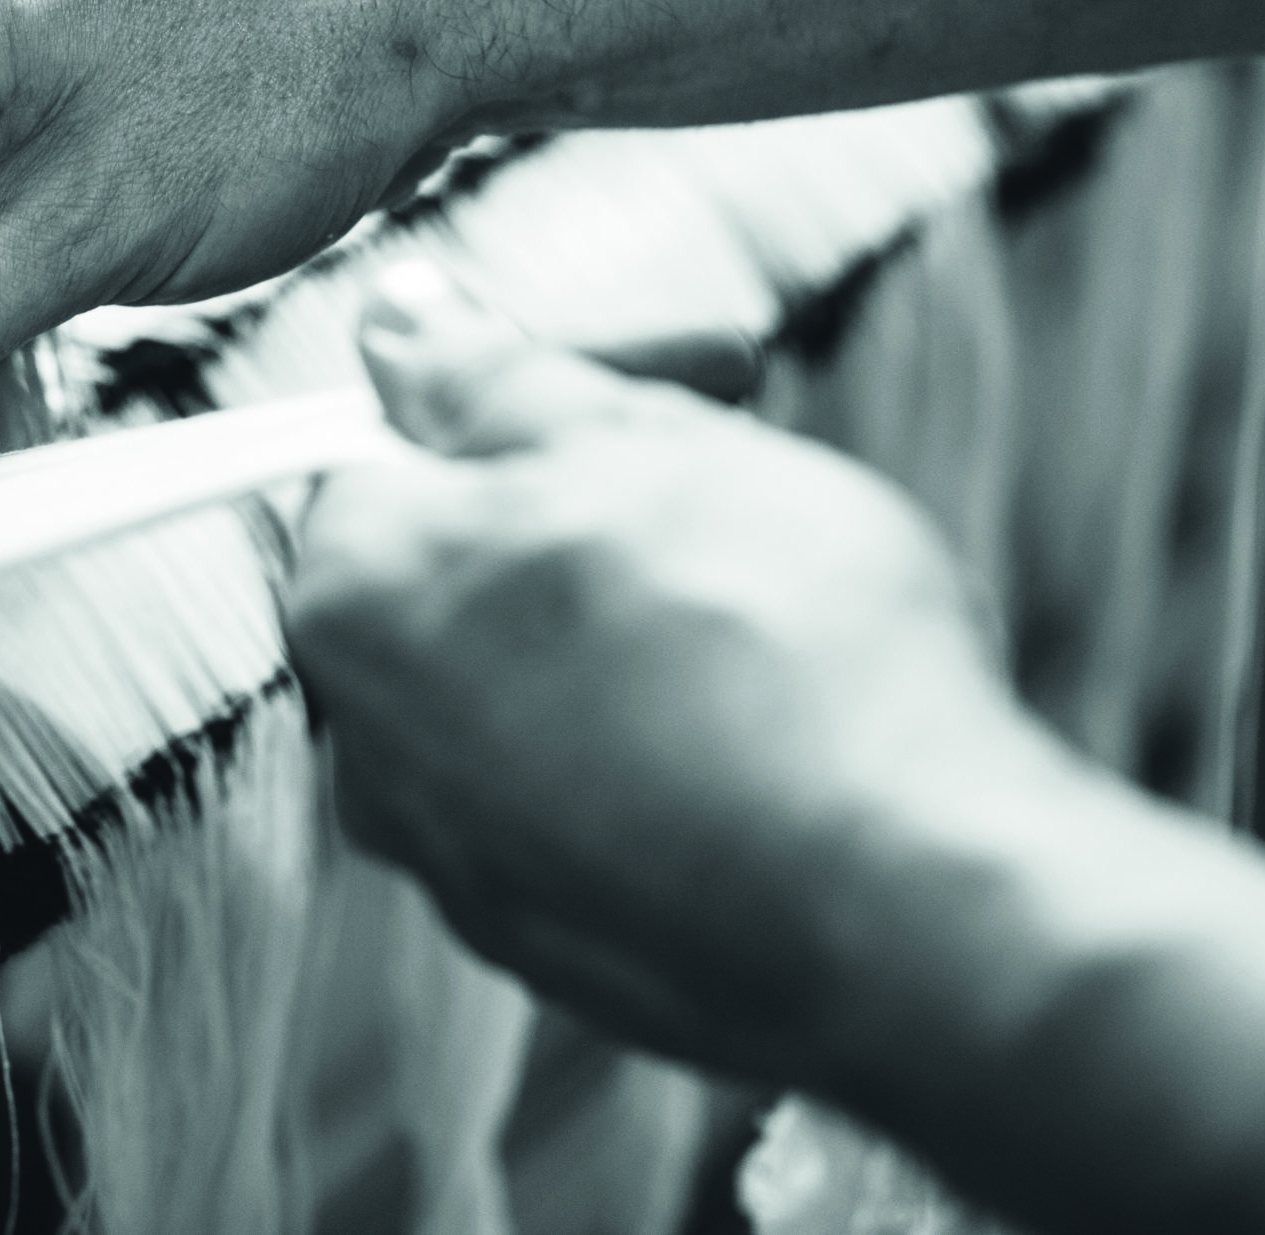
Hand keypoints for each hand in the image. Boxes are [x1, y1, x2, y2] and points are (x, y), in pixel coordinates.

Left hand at [286, 262, 1031, 1082]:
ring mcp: (459, 863)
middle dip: (601, 504)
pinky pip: (592, 799)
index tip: (691, 374)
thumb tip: (399, 319)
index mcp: (354, 598)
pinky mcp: (555, 945)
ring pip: (534, 684)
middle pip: (465, 571)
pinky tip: (780, 733)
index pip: (402, 446)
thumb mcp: (631, 445)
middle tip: (749, 470)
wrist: (910, 913)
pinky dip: (666, 745)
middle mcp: (370, 747)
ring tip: (788, 603)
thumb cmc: (775, 651)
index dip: (552, 392)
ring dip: (640, 621)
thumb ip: (490, 377)